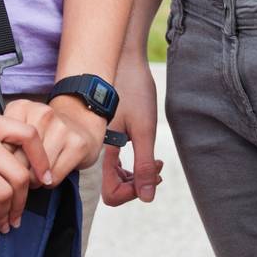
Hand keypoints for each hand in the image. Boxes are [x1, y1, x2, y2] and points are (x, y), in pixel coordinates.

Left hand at [0, 94, 105, 184]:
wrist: (81, 123)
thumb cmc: (43, 130)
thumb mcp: (17, 125)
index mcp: (21, 107)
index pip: (0, 146)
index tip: (1, 168)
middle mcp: (41, 113)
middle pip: (17, 160)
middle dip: (15, 176)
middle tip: (18, 178)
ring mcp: (61, 127)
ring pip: (35, 171)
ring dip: (32, 182)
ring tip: (34, 176)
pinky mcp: (76, 143)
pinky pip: (53, 176)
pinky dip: (48, 183)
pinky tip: (49, 175)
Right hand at [102, 54, 163, 207]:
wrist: (125, 58)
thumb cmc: (134, 90)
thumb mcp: (144, 129)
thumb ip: (144, 165)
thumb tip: (147, 198)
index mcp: (104, 151)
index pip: (111, 194)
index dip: (133, 192)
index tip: (152, 175)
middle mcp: (98, 149)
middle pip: (112, 186)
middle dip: (137, 183)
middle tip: (158, 166)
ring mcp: (101, 140)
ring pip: (114, 173)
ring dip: (136, 174)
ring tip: (155, 159)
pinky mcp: (106, 131)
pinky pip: (115, 159)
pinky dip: (131, 161)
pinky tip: (144, 147)